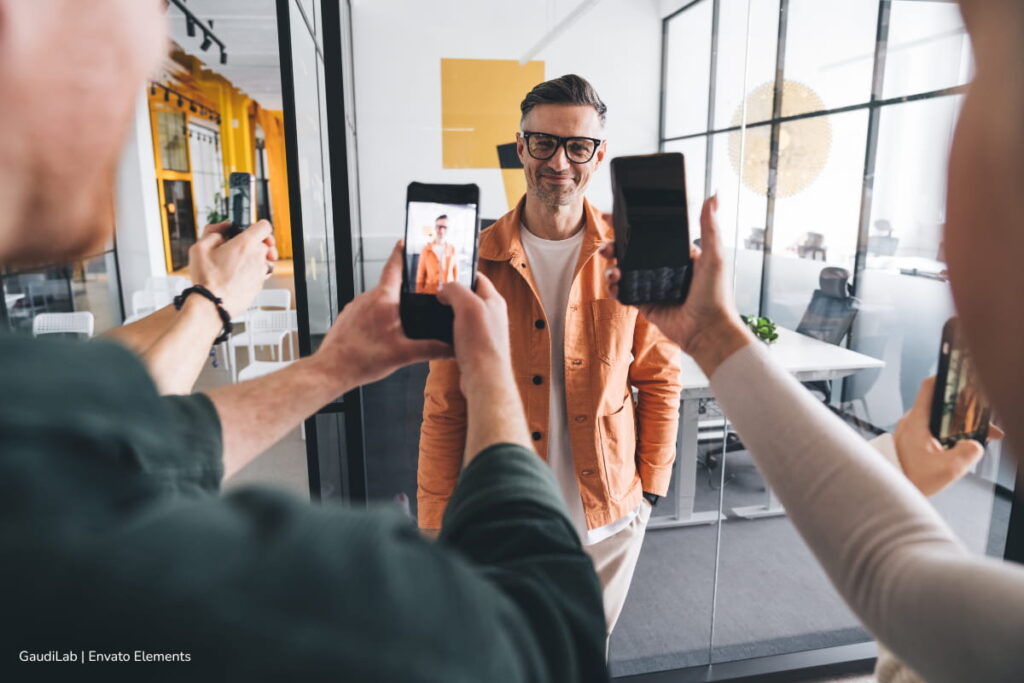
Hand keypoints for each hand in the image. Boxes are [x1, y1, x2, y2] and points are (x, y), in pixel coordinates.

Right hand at [187, 220, 277, 316]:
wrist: (212, 305)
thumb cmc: (207, 279)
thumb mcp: (199, 247)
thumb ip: (213, 231)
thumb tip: (222, 227)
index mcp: (245, 244)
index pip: (264, 226)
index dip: (257, 226)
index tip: (250, 230)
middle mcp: (257, 257)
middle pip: (266, 243)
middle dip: (254, 243)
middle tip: (240, 248)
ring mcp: (260, 272)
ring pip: (265, 259)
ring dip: (255, 259)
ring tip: (237, 264)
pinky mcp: (259, 285)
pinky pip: (261, 274)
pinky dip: (253, 272)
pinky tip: (238, 276)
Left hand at [314, 241, 452, 387]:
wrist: (331, 370)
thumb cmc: (360, 360)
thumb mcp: (403, 355)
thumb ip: (431, 349)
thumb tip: (450, 348)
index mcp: (383, 300)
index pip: (394, 267)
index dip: (401, 253)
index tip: (405, 243)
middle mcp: (367, 298)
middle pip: (389, 285)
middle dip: (404, 289)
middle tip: (418, 296)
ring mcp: (355, 307)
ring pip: (378, 300)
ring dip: (390, 307)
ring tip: (403, 322)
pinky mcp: (348, 318)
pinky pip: (367, 311)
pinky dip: (377, 317)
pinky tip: (383, 335)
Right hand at [436, 273, 513, 399]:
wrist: (484, 379)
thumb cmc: (482, 344)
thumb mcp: (467, 306)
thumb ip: (455, 290)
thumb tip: (444, 288)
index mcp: (494, 301)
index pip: (478, 277)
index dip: (461, 272)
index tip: (444, 272)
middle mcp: (492, 315)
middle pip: (469, 296)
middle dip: (452, 293)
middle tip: (435, 293)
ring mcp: (485, 332)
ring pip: (464, 315)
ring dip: (449, 313)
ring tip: (435, 312)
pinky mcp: (476, 346)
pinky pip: (461, 332)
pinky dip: (449, 330)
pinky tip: (440, 334)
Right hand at [603, 195, 751, 373]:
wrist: (707, 331)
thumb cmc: (715, 295)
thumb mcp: (714, 257)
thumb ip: (710, 228)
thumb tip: (714, 196)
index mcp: (679, 256)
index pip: (652, 236)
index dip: (633, 227)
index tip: (614, 217)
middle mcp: (664, 270)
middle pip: (633, 253)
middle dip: (616, 247)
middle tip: (607, 247)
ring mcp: (653, 288)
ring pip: (625, 272)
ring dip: (613, 268)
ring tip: (613, 271)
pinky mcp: (645, 305)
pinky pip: (625, 294)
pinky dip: (615, 289)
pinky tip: (614, 285)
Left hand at [894, 376, 1003, 496]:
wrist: (888, 492)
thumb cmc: (909, 480)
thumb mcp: (946, 469)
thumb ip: (967, 454)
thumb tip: (976, 445)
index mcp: (916, 421)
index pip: (930, 387)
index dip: (947, 379)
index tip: (963, 379)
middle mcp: (911, 422)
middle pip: (940, 403)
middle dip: (964, 409)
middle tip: (982, 419)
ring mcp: (910, 430)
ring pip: (938, 417)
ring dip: (959, 424)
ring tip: (977, 434)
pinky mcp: (912, 440)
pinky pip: (933, 429)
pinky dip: (949, 433)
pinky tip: (961, 445)